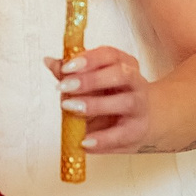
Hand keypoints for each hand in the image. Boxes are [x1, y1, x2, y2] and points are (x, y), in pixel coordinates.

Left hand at [45, 47, 172, 154]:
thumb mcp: (93, 82)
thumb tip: (49, 61)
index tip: (66, 67)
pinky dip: (102, 139)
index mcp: (124, 64)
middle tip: (64, 86)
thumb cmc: (114, 96)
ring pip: (125, 101)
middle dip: (91, 79)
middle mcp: (136, 82)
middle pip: (120, 74)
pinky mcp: (138, 131)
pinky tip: (84, 141)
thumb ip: (71, 73)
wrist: (146, 119)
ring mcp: (140, 106)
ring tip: (70, 107)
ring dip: (95, 104)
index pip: (110, 55)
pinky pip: (121, 135)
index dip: (88, 59)